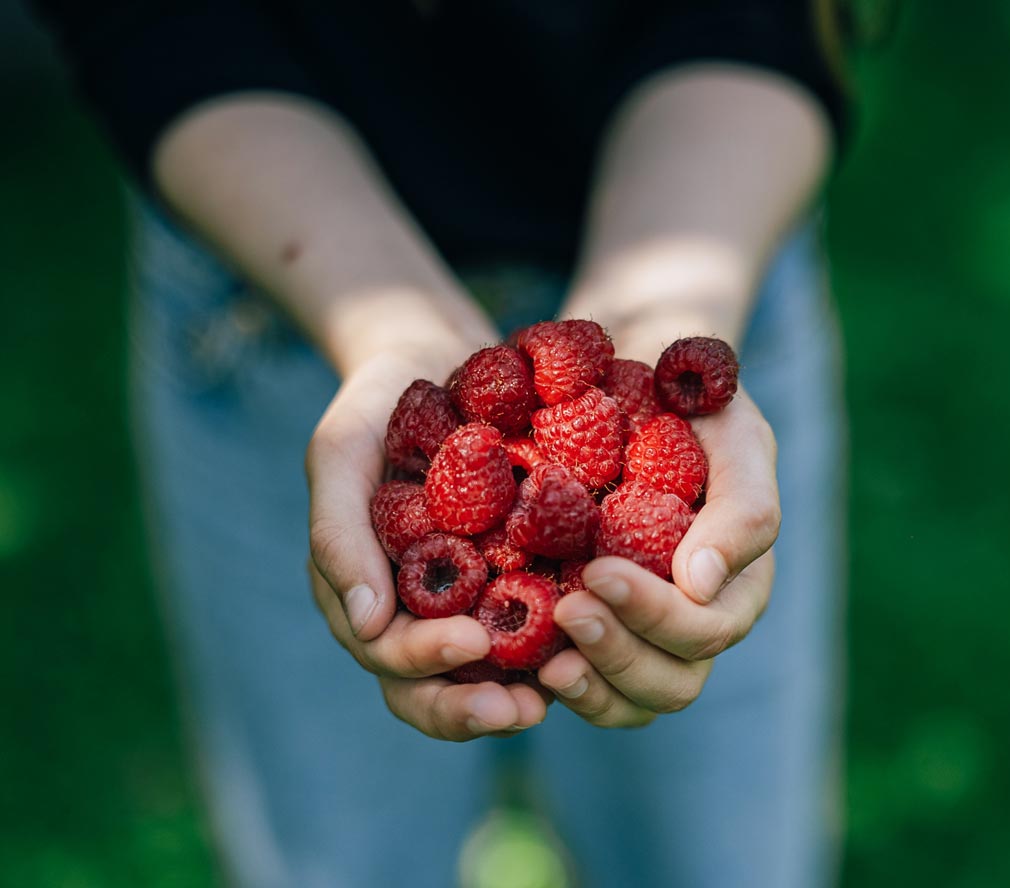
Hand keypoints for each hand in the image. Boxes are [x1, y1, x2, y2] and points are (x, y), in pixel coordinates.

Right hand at [306, 346, 550, 739]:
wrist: (434, 360)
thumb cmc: (376, 406)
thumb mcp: (342, 453)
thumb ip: (339, 531)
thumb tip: (366, 621)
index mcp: (366, 593)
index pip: (387, 653)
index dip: (425, 661)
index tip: (473, 640)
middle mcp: (415, 611)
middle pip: (432, 689)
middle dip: (471, 708)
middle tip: (522, 708)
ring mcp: (465, 601)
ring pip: (485, 676)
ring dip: (518, 694)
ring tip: (562, 692)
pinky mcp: (514, 577)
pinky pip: (531, 629)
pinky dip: (554, 648)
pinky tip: (593, 645)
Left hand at [537, 392, 780, 726]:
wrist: (636, 382)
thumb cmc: (694, 406)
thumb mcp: (735, 435)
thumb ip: (741, 507)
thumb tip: (700, 584)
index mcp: (734, 585)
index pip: (706, 629)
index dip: (654, 614)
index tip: (598, 570)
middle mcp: (692, 622)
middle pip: (672, 682)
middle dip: (620, 653)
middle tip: (567, 610)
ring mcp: (642, 635)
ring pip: (632, 701)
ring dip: (593, 685)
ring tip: (547, 659)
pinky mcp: (593, 633)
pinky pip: (587, 689)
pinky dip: (561, 687)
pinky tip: (528, 662)